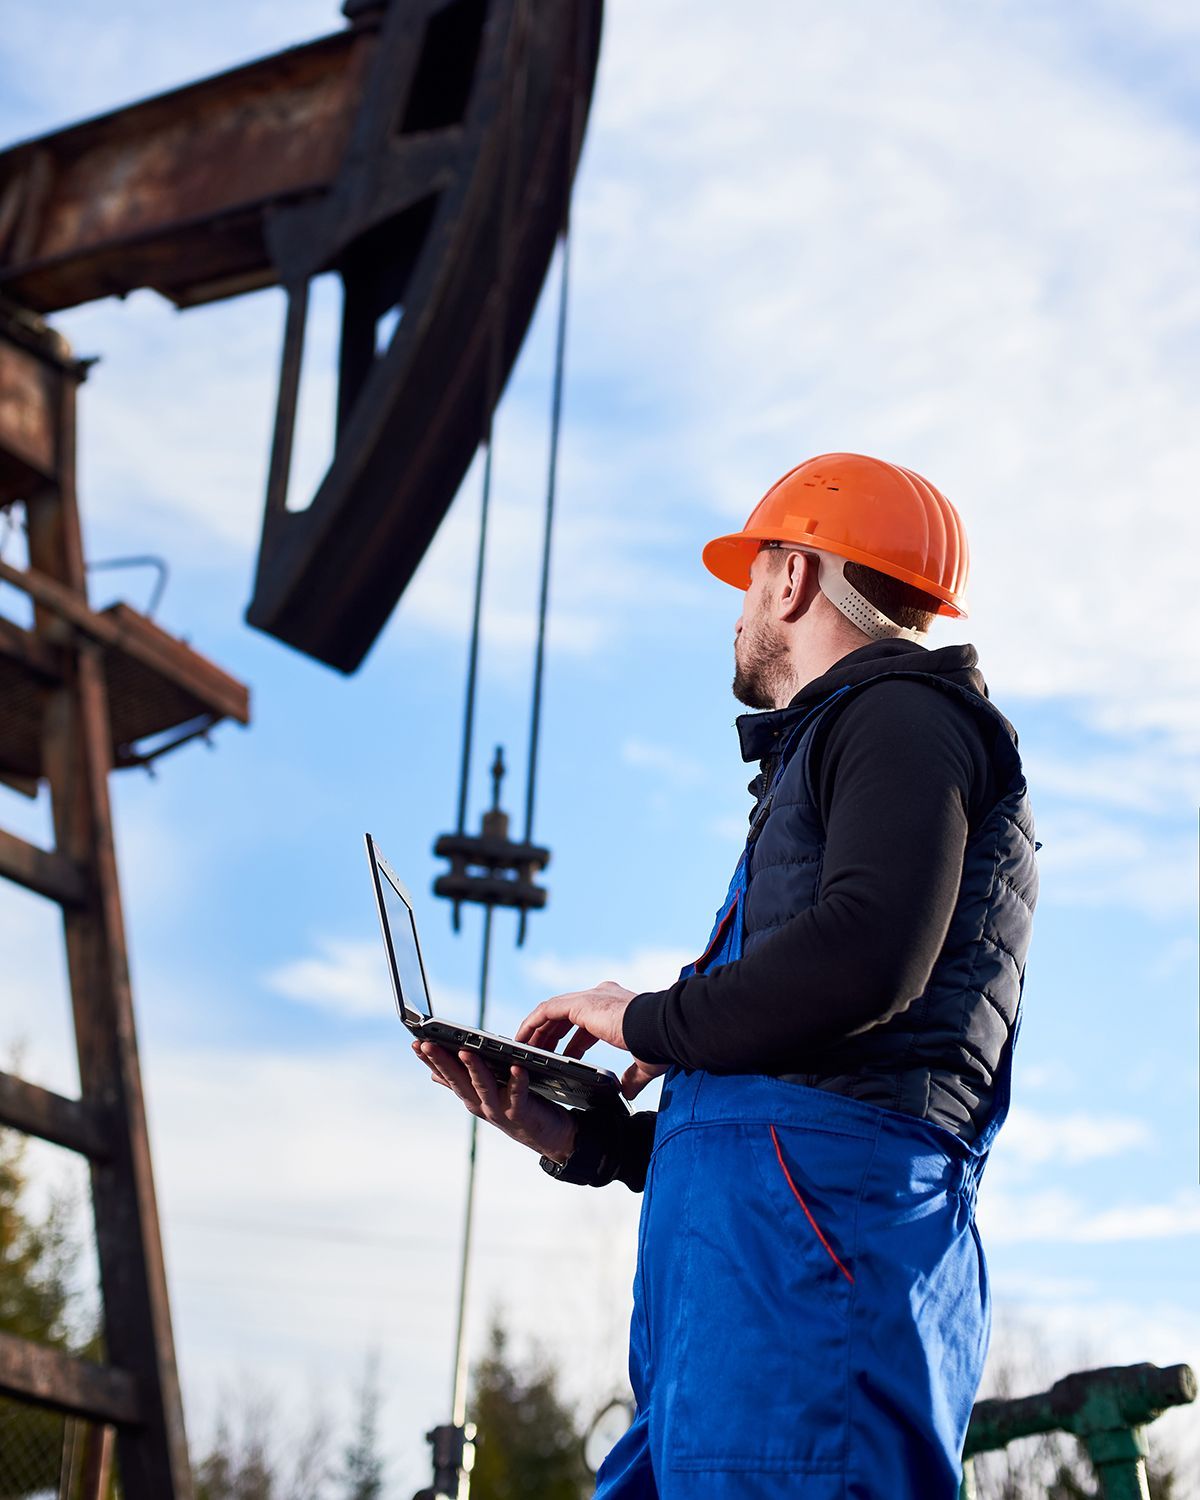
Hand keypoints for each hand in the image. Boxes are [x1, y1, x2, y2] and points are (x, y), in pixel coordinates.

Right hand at [413, 1041, 577, 1162]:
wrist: (547, 1136)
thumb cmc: (515, 1108)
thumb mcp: (484, 1095)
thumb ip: (461, 1083)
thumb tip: (433, 1075)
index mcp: (470, 1095)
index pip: (445, 1075)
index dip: (430, 1061)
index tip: (416, 1044)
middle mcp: (480, 1103)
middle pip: (458, 1080)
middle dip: (441, 1062)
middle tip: (427, 1044)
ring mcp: (498, 1108)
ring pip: (483, 1086)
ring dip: (473, 1069)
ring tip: (465, 1051)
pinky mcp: (520, 1111)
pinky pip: (518, 1093)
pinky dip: (517, 1080)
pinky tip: (516, 1067)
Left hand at [517, 980, 665, 1099]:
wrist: (662, 1030)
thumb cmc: (660, 1045)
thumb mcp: (644, 1063)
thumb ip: (633, 1076)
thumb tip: (627, 1092)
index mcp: (616, 1007)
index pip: (585, 1022)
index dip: (571, 1041)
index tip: (562, 1056)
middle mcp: (601, 996)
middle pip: (565, 1015)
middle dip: (549, 1036)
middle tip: (538, 1055)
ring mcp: (590, 997)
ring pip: (552, 1011)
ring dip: (537, 1031)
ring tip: (524, 1050)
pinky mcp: (580, 1003)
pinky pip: (546, 1012)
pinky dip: (533, 1025)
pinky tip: (523, 1041)